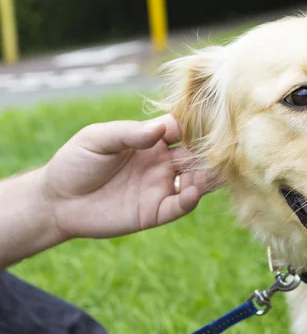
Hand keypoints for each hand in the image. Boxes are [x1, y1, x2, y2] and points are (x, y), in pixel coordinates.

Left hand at [40, 114, 221, 239]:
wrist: (57, 201)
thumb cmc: (76, 162)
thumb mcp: (97, 139)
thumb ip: (129, 133)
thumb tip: (162, 129)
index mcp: (151, 140)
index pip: (182, 129)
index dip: (195, 125)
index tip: (206, 122)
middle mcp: (162, 162)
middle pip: (196, 154)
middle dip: (209, 152)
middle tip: (223, 150)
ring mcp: (160, 187)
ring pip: (196, 180)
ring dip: (206, 176)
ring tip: (209, 173)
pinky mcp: (155, 211)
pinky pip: (180, 206)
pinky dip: (191, 199)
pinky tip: (192, 192)